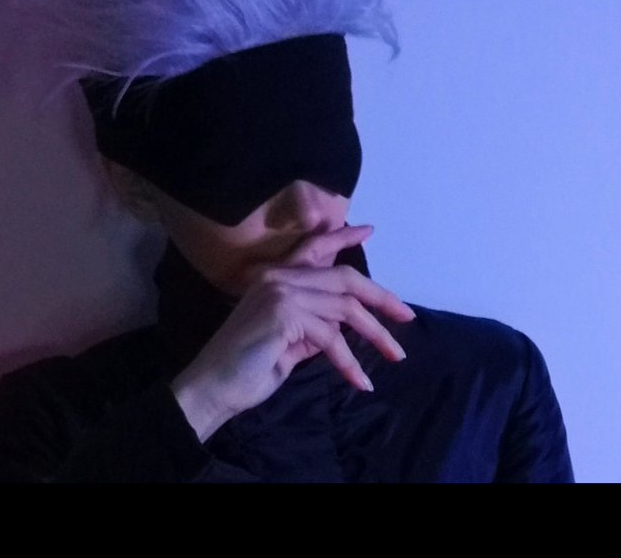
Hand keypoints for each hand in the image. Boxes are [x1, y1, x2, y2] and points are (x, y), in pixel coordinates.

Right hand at [169, 224, 416, 441]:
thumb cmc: (247, 370)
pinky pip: (332, 338)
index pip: (314, 249)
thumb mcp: (288, 343)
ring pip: (345, 309)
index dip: (342, 239)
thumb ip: (312, 328)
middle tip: (407, 316)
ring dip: (376, 335)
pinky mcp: (285, 315)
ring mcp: (282, 293)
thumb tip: (340, 328)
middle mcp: (279, 278)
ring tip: (397, 356)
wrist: (212, 389)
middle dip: (381, 297)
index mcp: (276, 278)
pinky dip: (351, 363)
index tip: (369, 230)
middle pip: (344, 279)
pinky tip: (362, 381)